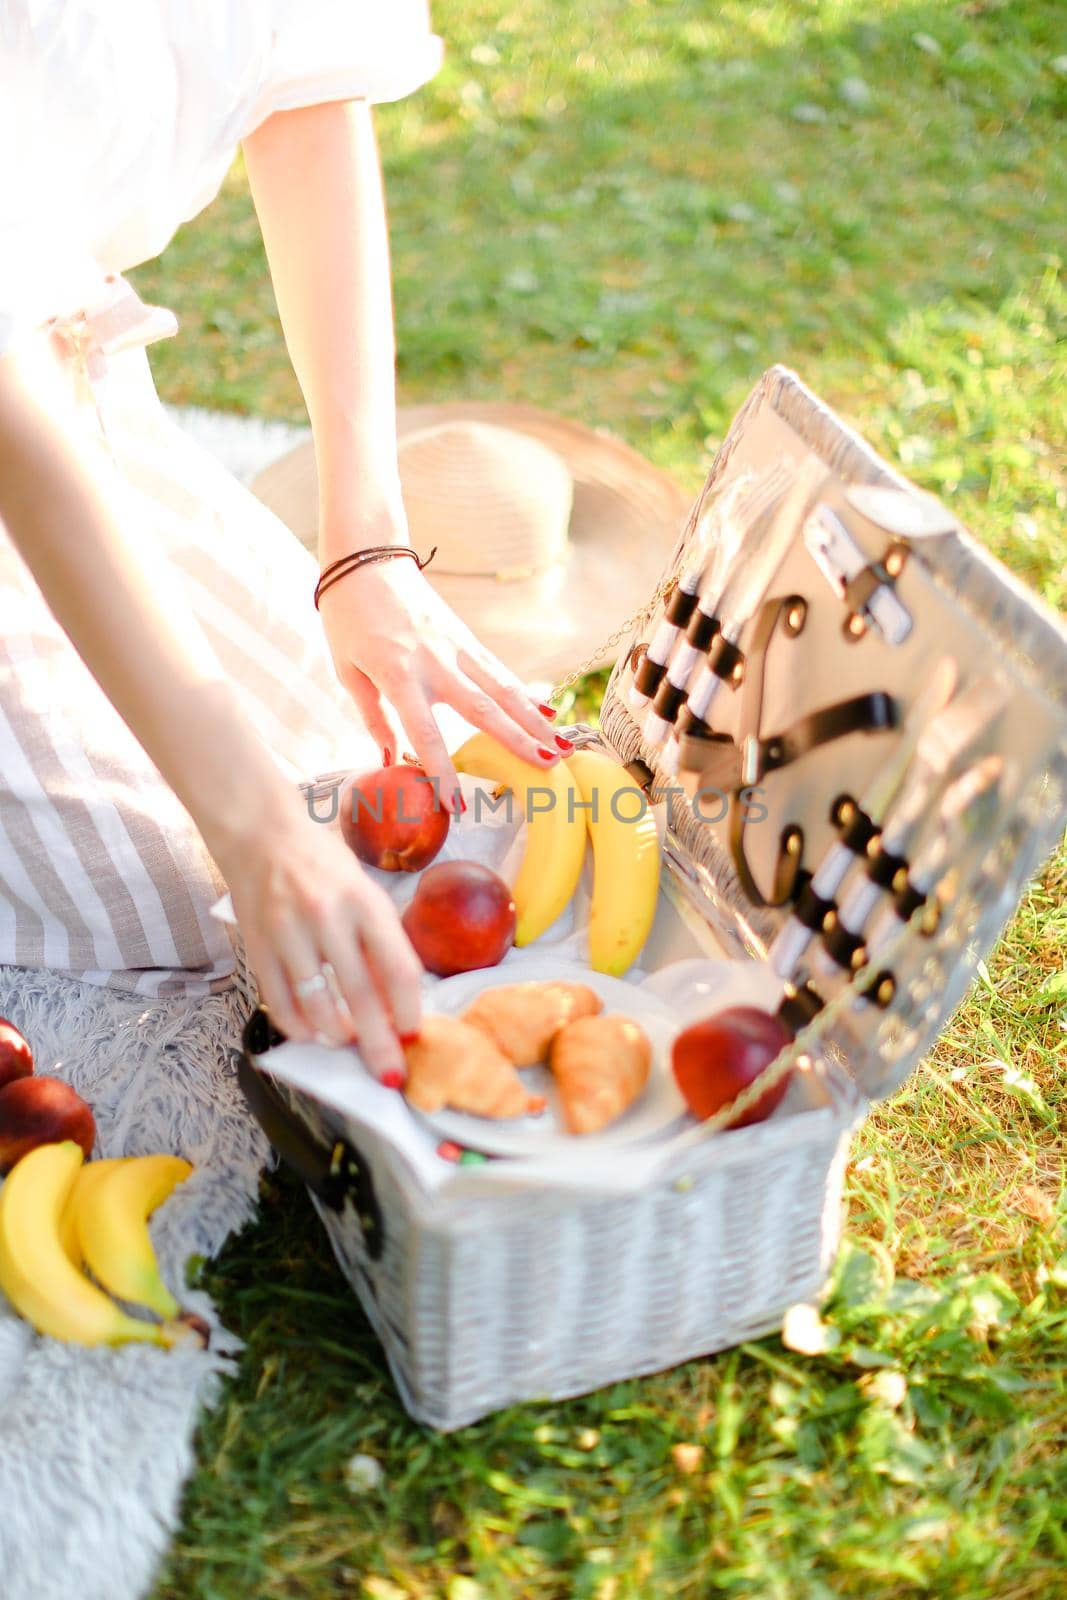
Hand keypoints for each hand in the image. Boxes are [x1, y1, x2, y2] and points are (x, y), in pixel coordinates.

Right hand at [215, 792, 422, 1079]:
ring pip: (317, 1004)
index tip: (413, 1033)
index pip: (398, 965)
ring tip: (349, 1043)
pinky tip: (312, 1033)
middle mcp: (328, 916)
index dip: (409, 1007)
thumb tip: (396, 998)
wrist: (260, 833)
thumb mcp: (363, 888)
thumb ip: (377, 938)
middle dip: (378, 1042)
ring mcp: (289, 932)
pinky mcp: (258, 945)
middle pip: (361, 994)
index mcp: (365, 900)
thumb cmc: (322, 862)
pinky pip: (279, 1001)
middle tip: (390, 1072)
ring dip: (337, 1035)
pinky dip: (297, 1026)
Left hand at [318, 552, 563, 807]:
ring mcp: (456, 647)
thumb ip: (372, 717)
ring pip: (503, 689)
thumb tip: (390, 759)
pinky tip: (548, 713)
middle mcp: (434, 662)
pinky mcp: (467, 636)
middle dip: (517, 740)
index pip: (425, 733)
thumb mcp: (346, 670)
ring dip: (535, 719)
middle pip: (483, 709)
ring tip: (561, 746)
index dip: (443, 772)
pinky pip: (500, 671)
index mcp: (397, 675)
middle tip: (548, 767)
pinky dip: (525, 694)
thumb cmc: (348, 618)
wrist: (367, 557)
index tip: (458, 807)